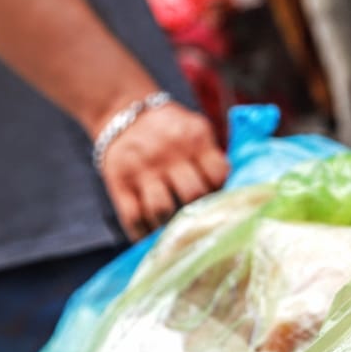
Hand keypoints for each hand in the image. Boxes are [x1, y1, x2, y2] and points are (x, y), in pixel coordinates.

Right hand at [97, 102, 228, 239]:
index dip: (223, 192)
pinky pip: (133, 217)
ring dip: (170, 227)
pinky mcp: (118, 182)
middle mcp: (167, 154)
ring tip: (176, 232)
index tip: (222, 202)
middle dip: (200, 211)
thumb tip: (232, 193)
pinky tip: (152, 238)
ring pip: (161, 210)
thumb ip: (211, 157)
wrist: (123, 113)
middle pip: (192, 194)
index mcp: (193, 139)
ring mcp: (141, 169)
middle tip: (201, 221)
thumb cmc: (169, 129)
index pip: (218, 174)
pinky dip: (144, 234)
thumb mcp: (195, 130)